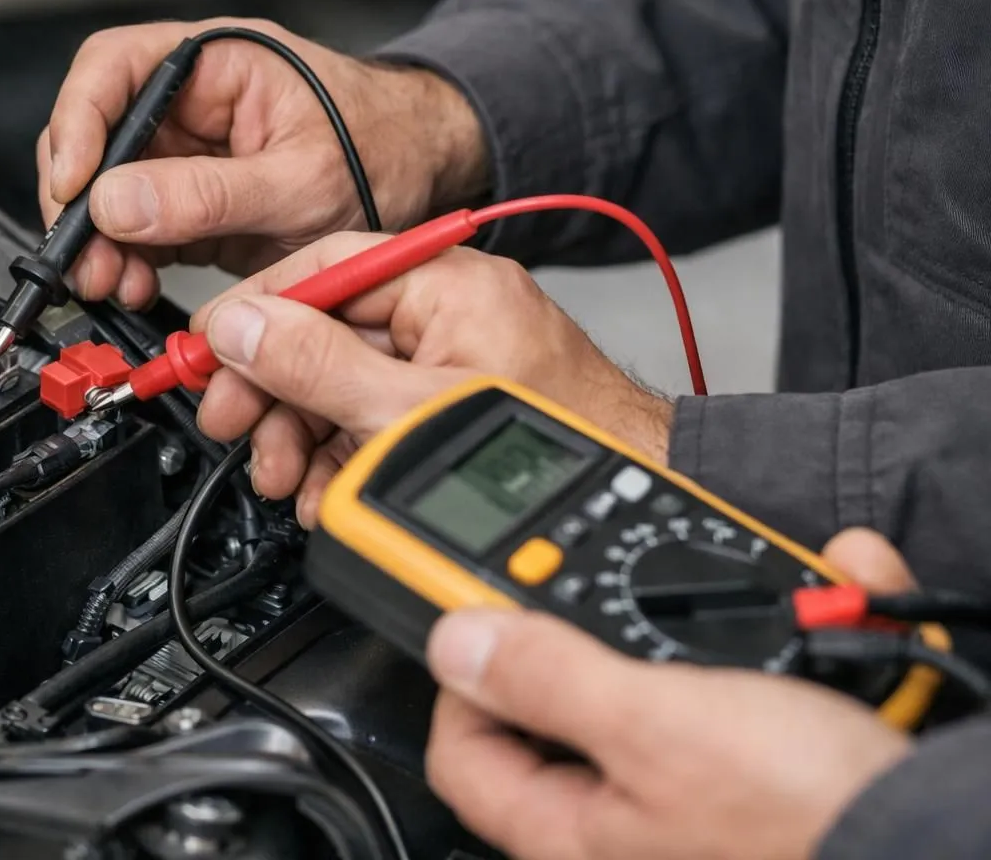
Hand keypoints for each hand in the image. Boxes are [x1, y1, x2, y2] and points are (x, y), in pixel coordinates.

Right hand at [39, 18, 484, 308]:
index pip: (113, 69)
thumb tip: (115, 202)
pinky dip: (127, 261)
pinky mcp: (192, 205)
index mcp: (216, 62)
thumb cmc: (383, 152)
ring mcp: (188, 154)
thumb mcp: (301, 181)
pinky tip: (133, 285)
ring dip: (99, 241)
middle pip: (96, 134)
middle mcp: (191, 102)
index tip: (72, 186)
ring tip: (110, 282)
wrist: (424, 182)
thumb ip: (210, 194)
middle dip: (81, 200)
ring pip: (108, 190)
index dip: (78, 124)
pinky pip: (137, 229)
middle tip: (83, 255)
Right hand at [191, 233, 671, 524]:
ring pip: (342, 385)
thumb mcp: (406, 408)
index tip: (212, 350)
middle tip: (235, 427)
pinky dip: (341, 456)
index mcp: (444, 282)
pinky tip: (326, 489)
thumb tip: (242, 327)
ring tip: (284, 480)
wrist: (633, 487)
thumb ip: (317, 365)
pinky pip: (372, 417)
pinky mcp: (449, 404)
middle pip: (323, 334)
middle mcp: (446, 311)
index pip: (325, 267)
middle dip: (275, 392)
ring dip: (301, 438)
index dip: (258, 311)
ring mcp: (448, 359)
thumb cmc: (555, 438)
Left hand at [424, 529, 916, 859]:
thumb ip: (547, 679)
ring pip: (664, 675)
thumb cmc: (807, 812)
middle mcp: (627, 819)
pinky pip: (751, 674)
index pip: (464, 751)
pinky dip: (783, 622)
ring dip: (706, 608)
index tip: (485, 604)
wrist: (949, 830)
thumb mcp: (656, 725)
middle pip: (560, 705)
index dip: (462, 670)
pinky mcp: (767, 760)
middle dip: (602, 621)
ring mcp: (697, 791)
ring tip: (746, 577)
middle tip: (620, 568)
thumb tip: (457, 641)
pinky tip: (820, 590)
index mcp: (573, 831)